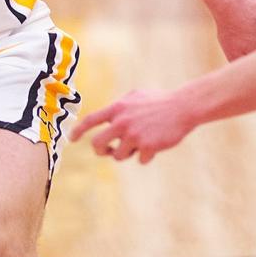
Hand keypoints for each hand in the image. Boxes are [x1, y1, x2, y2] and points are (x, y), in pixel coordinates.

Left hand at [69, 89, 194, 162]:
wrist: (184, 106)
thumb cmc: (160, 101)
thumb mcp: (136, 97)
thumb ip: (119, 108)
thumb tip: (104, 119)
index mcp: (117, 109)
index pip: (91, 120)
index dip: (78, 131)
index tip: (72, 139)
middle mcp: (122, 122)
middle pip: (97, 145)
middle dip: (101, 150)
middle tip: (108, 150)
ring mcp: (134, 135)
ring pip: (120, 156)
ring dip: (129, 153)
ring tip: (141, 142)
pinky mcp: (148, 146)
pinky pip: (141, 159)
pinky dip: (148, 155)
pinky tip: (157, 143)